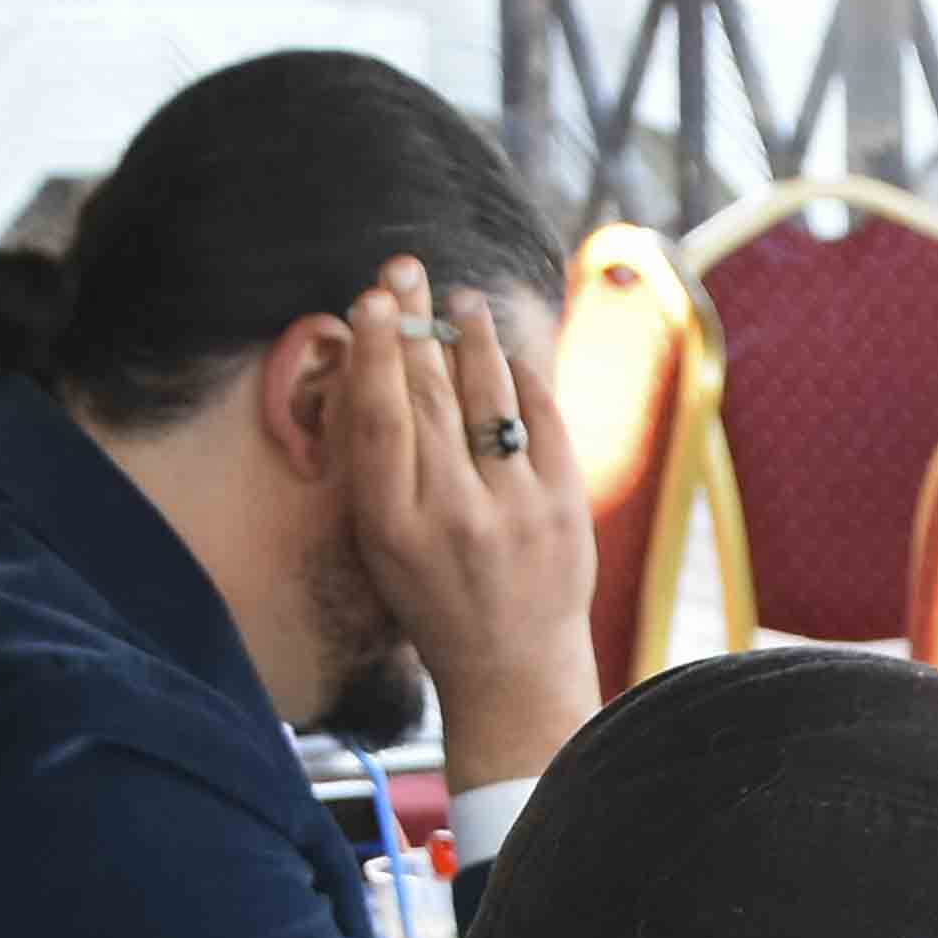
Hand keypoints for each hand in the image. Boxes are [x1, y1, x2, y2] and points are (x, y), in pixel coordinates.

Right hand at [336, 257, 600, 793]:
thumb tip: (375, 366)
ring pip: (490, 397)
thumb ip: (378, 465)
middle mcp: (454, 515)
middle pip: (432, 397)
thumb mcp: (383, 543)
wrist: (513, 666)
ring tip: (460, 303)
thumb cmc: (433, 596)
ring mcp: (517, 511)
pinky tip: (505, 355)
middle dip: (416, 325)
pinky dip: (522, 378)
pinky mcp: (565, 507)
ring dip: (473, 339)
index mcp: (393, 527)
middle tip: (405, 271)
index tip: (372, 300)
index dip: (375, 352)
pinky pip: (543, 418)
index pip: (380, 420)